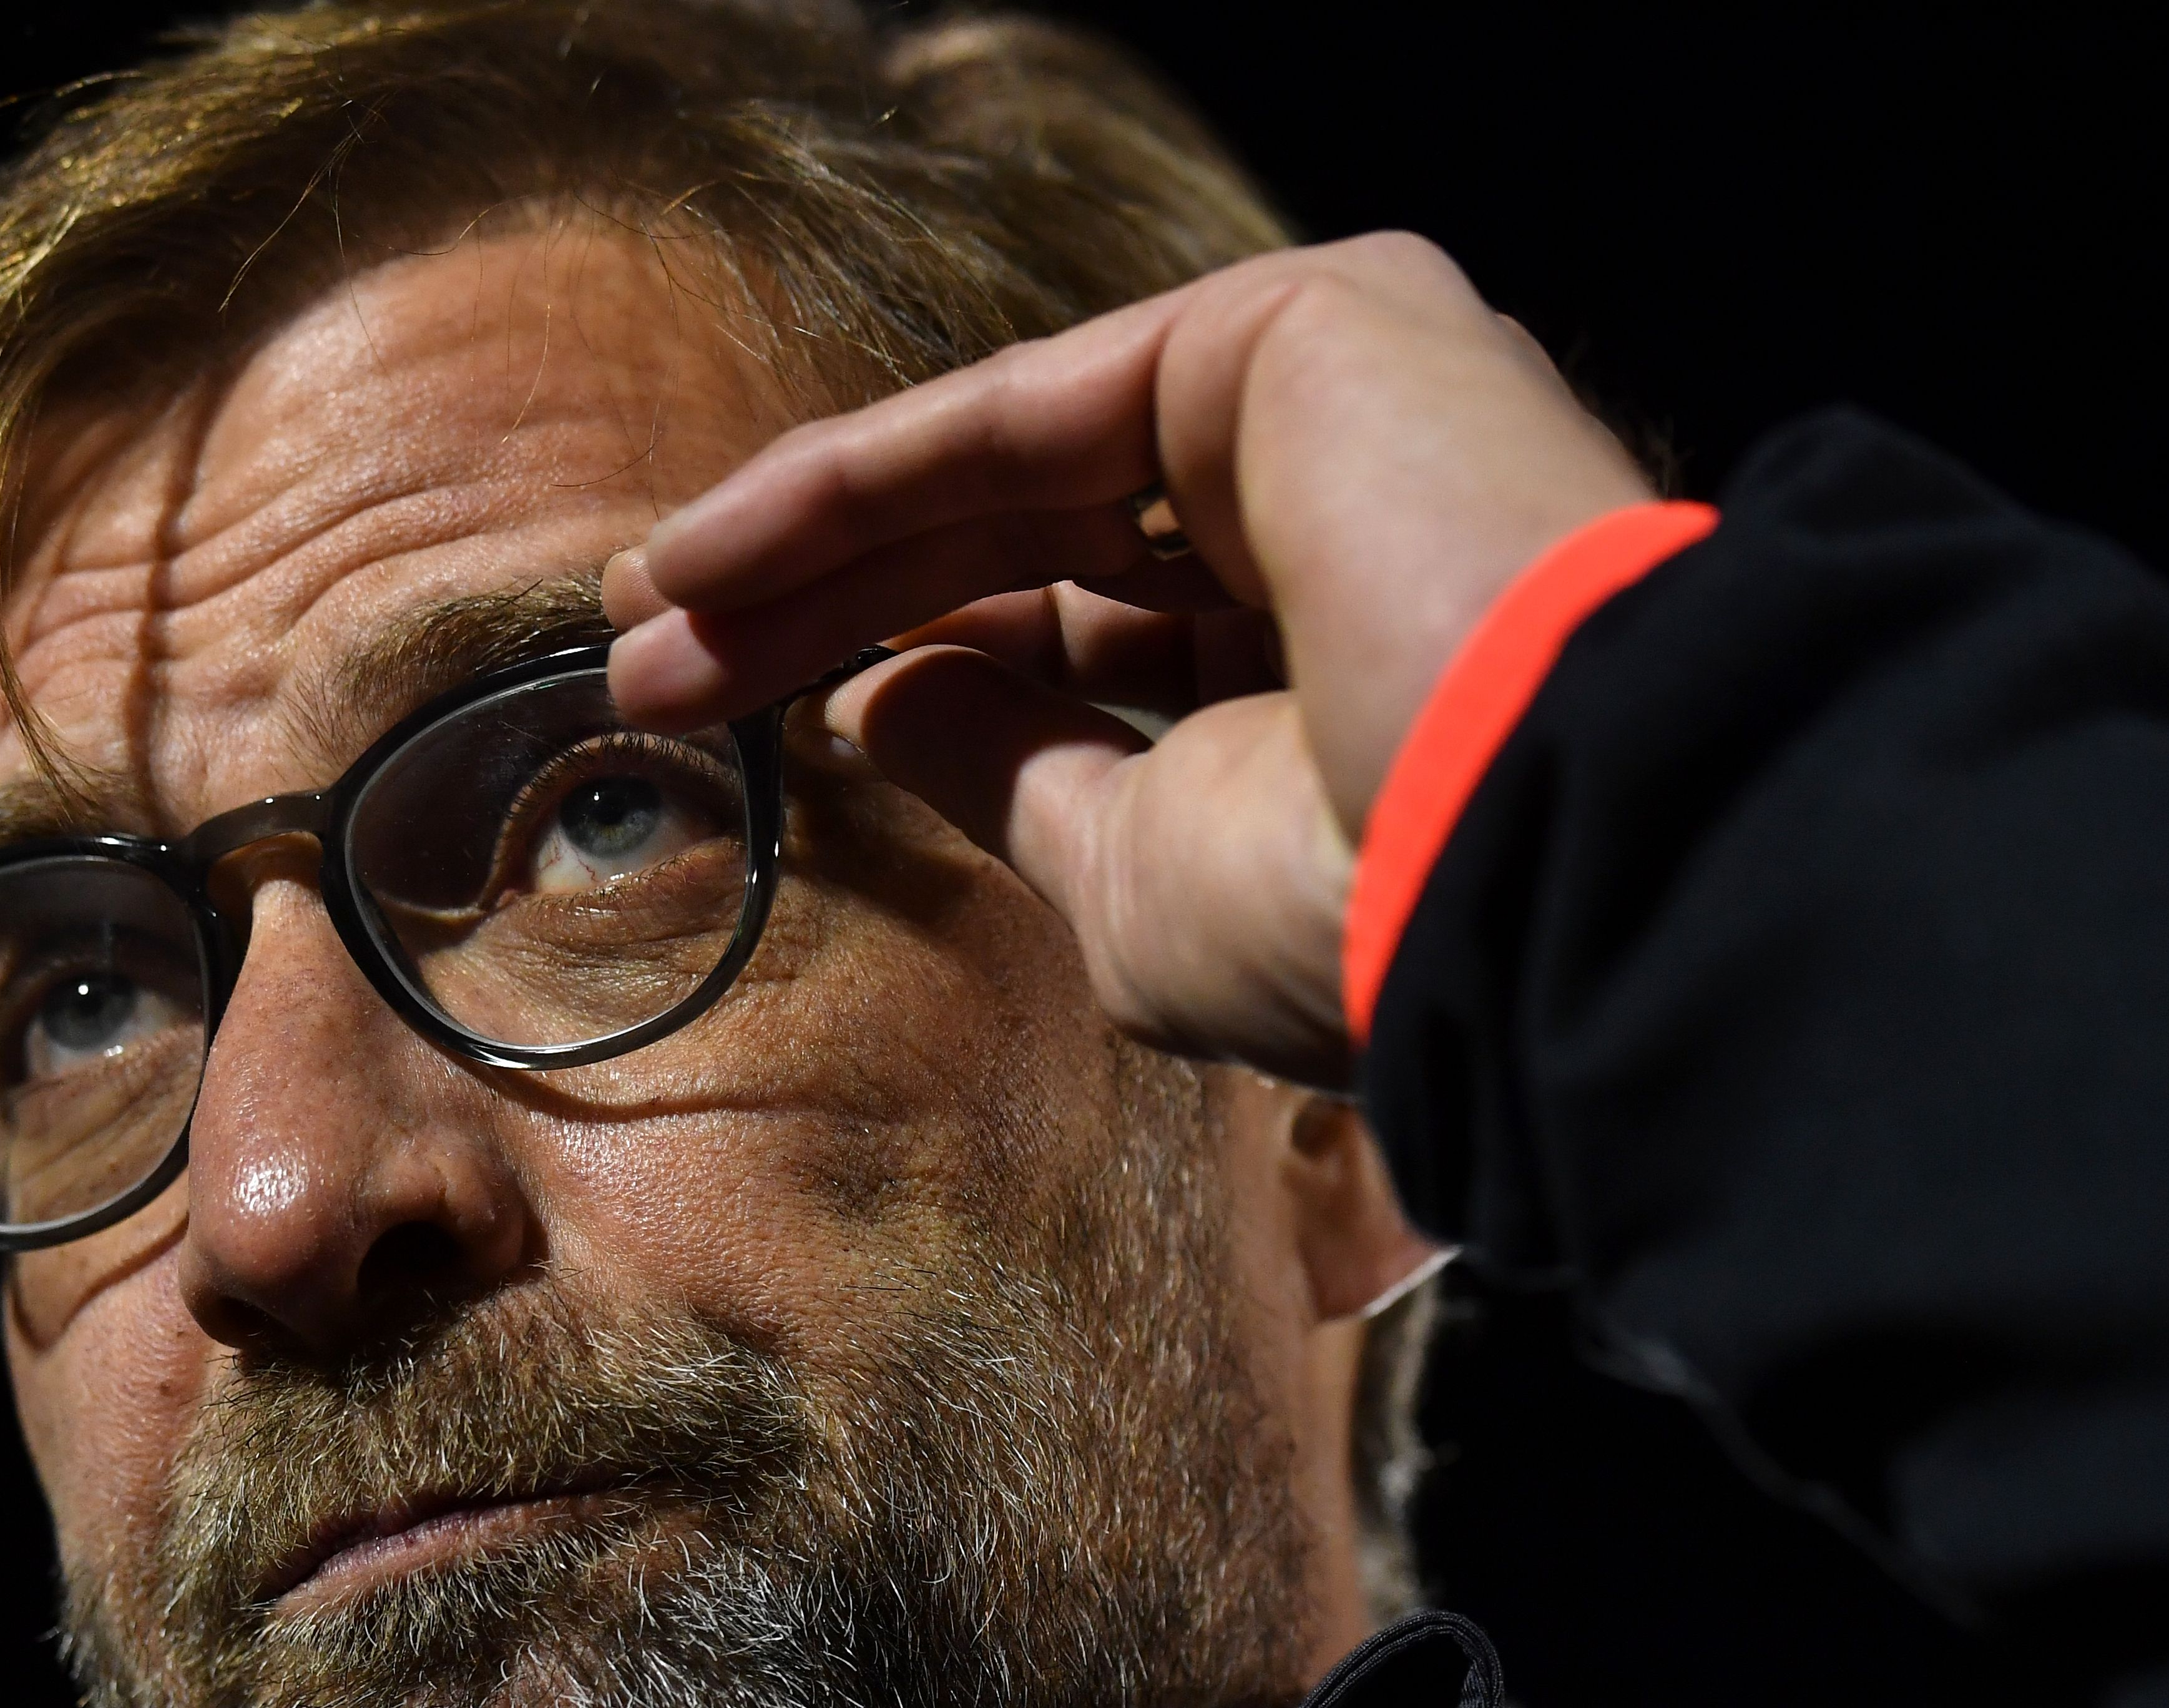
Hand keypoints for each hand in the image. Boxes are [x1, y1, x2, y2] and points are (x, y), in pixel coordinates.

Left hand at [606, 232, 1649, 1082]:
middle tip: (654, 666)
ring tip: (648, 614)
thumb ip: (1015, 768)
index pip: (1082, 635)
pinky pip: (1020, 409)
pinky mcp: (1303, 329)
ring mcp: (1335, 405)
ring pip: (1008, 464)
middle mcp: (1343, 514)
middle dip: (825, 602)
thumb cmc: (1348, 916)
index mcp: (1333, 660)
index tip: (742, 724)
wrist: (1520, 853)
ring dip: (809, 540)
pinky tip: (714, 556)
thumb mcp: (1130, 872)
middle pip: (1024, 540)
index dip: (905, 667)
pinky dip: (854, 480)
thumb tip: (883, 702)